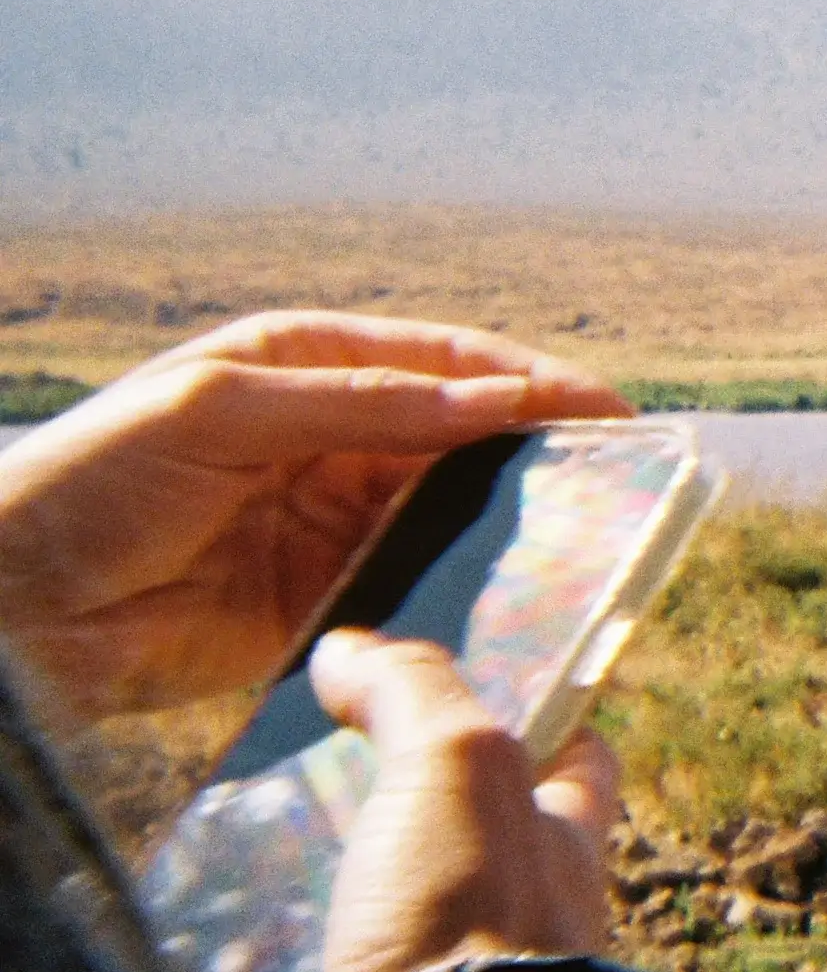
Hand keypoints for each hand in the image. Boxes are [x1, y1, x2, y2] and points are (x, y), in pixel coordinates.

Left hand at [0, 312, 627, 723]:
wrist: (10, 610)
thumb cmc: (89, 481)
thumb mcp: (222, 410)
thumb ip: (363, 404)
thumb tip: (494, 403)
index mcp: (303, 363)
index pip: (441, 361)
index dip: (526, 381)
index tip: (605, 411)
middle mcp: (327, 436)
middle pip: (457, 437)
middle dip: (534, 453)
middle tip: (619, 480)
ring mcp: (327, 522)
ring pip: (446, 513)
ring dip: (508, 525)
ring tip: (587, 541)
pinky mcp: (321, 603)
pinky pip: (411, 589)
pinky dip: (460, 593)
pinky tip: (510, 601)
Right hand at [312, 628, 621, 971]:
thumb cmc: (472, 915)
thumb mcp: (454, 768)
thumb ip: (413, 697)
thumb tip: (352, 648)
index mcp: (570, 844)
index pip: (585, 765)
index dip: (556, 725)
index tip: (514, 698)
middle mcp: (548, 919)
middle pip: (510, 850)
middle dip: (452, 823)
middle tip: (365, 795)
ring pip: (450, 930)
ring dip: (394, 906)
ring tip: (312, 885)